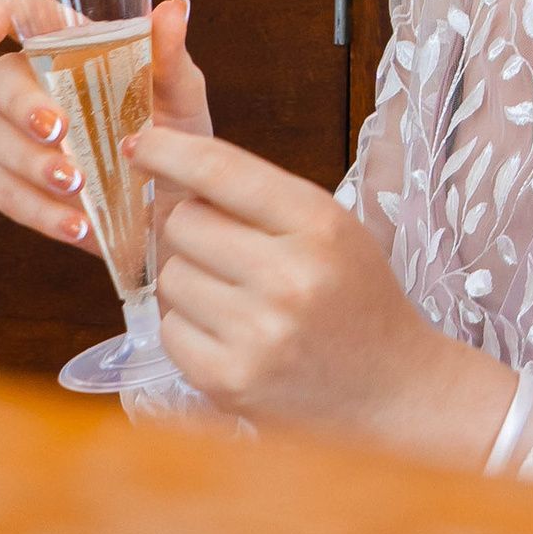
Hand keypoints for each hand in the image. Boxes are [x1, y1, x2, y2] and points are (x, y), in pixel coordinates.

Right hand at [0, 0, 208, 253]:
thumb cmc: (175, 134)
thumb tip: (174, 8)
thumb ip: (170, 54)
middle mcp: (37, 84)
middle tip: (59, 131)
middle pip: (0, 79)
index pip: (24, 12)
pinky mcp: (14, 183)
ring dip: (30, 163)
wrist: (177, 204)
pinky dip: (37, 210)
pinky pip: (1, 191)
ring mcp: (18, 135)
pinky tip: (76, 225)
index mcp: (74, 47)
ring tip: (77, 186)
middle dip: (23, 105)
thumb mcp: (182, 94)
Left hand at [133, 124, 507, 459]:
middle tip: (235, 255)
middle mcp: (288, 277)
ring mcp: (257, 334)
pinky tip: (234, 338)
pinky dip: (191, 331)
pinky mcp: (228, 382)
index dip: (170, 151)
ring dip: (194, 284)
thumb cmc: (356, 299)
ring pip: (171, 278)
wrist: (392, 390)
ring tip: (243, 303)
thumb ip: (263, 199)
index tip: (140, 143)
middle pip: (183, 224)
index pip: (222, 171)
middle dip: (196, 232)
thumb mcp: (332, 229)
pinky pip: (171, 331)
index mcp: (319, 225)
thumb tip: (172, 170)